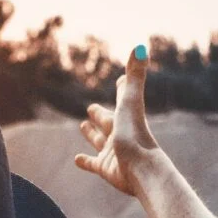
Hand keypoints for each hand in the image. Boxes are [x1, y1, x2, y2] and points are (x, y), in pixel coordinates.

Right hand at [74, 45, 159, 195]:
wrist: (141, 170)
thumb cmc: (135, 135)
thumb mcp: (130, 103)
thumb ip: (135, 77)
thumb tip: (141, 46)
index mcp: (126, 117)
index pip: (123, 99)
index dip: (122, 88)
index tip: (122, 80)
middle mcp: (120, 133)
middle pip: (108, 121)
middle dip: (101, 114)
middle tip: (91, 108)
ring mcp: (112, 152)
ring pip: (99, 141)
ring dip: (91, 134)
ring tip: (83, 125)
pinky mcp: (105, 169)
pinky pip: (93, 164)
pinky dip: (84, 161)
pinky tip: (76, 159)